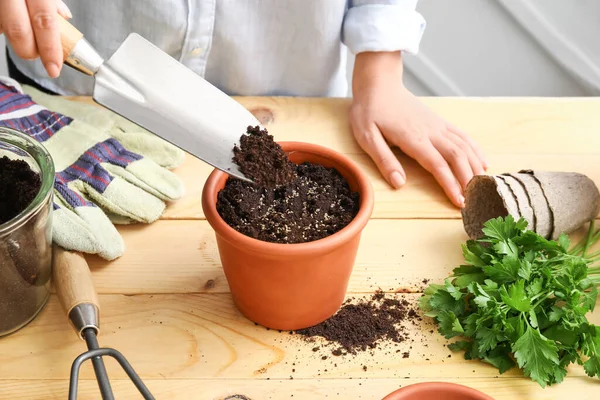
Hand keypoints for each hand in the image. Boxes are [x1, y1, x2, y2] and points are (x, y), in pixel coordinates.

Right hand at [0, 0, 71, 77]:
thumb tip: (64, 18)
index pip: (44, 21)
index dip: (50, 49)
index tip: (54, 68)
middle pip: (18, 30)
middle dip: (28, 50)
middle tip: (36, 54)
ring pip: (1, 27)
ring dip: (11, 34)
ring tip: (20, 25)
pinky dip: (1, 24)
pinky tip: (7, 16)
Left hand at [350, 51, 486, 207]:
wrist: (378, 83)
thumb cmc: (369, 111)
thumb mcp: (367, 137)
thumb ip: (384, 160)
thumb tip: (399, 183)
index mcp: (413, 138)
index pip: (438, 165)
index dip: (450, 185)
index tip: (459, 202)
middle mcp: (430, 131)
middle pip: (457, 156)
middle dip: (468, 179)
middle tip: (473, 200)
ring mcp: (437, 125)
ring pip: (464, 146)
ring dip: (475, 166)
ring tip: (482, 186)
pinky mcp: (439, 121)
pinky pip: (462, 136)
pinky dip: (475, 149)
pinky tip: (482, 162)